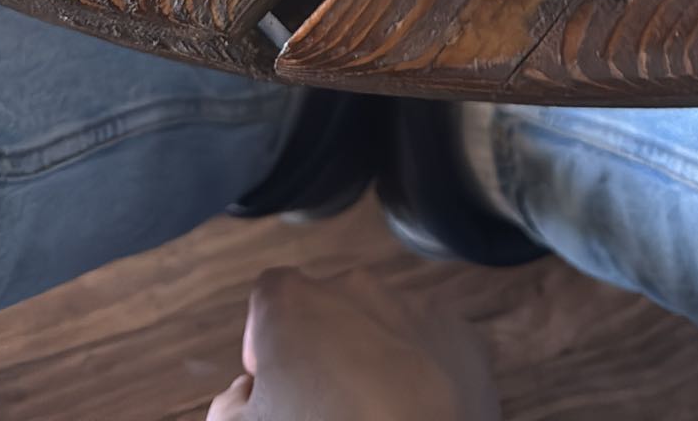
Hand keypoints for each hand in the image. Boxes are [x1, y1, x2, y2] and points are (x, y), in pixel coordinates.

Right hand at [205, 265, 499, 419]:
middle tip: (325, 409)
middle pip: (329, 312)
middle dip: (324, 351)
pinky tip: (419, 415)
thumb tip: (247, 394)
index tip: (271, 383)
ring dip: (376, 359)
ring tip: (379, 416)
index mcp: (296, 303)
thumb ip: (232, 406)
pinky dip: (425, 372)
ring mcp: (416, 308)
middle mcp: (356, 288)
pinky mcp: (465, 338)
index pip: (267, 298)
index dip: (264, 341)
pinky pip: (432, 346)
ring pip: (384, 325)